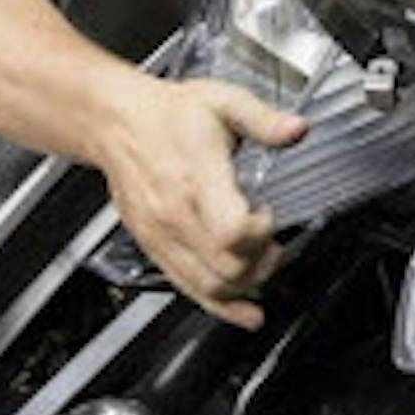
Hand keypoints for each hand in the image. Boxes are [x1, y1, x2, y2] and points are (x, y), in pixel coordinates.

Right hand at [88, 76, 306, 329]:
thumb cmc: (169, 114)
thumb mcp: (224, 102)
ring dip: (246, 285)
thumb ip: (265, 120)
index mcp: (196, 179)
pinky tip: (245, 312)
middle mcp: (175, 214)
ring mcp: (162, 235)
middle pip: (227, 266)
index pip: (232, 230)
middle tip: (274, 240)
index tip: (269, 213)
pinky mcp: (154, 247)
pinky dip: (220, 306)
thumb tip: (297, 129)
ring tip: (264, 263)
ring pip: (208, 285)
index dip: (261, 231)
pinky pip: (187, 288)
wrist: (118, 123)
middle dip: (262, 260)